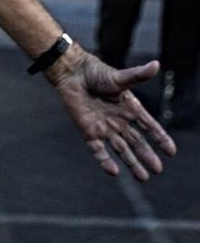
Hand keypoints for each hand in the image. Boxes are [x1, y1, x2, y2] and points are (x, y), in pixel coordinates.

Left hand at [48, 48, 176, 179]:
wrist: (72, 73)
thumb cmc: (96, 72)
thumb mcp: (120, 77)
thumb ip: (138, 75)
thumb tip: (156, 65)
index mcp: (129, 108)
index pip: (149, 126)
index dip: (160, 138)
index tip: (171, 151)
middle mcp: (119, 121)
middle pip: (137, 142)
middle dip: (147, 156)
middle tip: (157, 169)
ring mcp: (104, 127)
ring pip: (121, 150)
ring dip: (131, 163)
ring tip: (143, 177)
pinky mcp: (88, 131)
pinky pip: (98, 150)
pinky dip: (105, 161)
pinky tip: (114, 171)